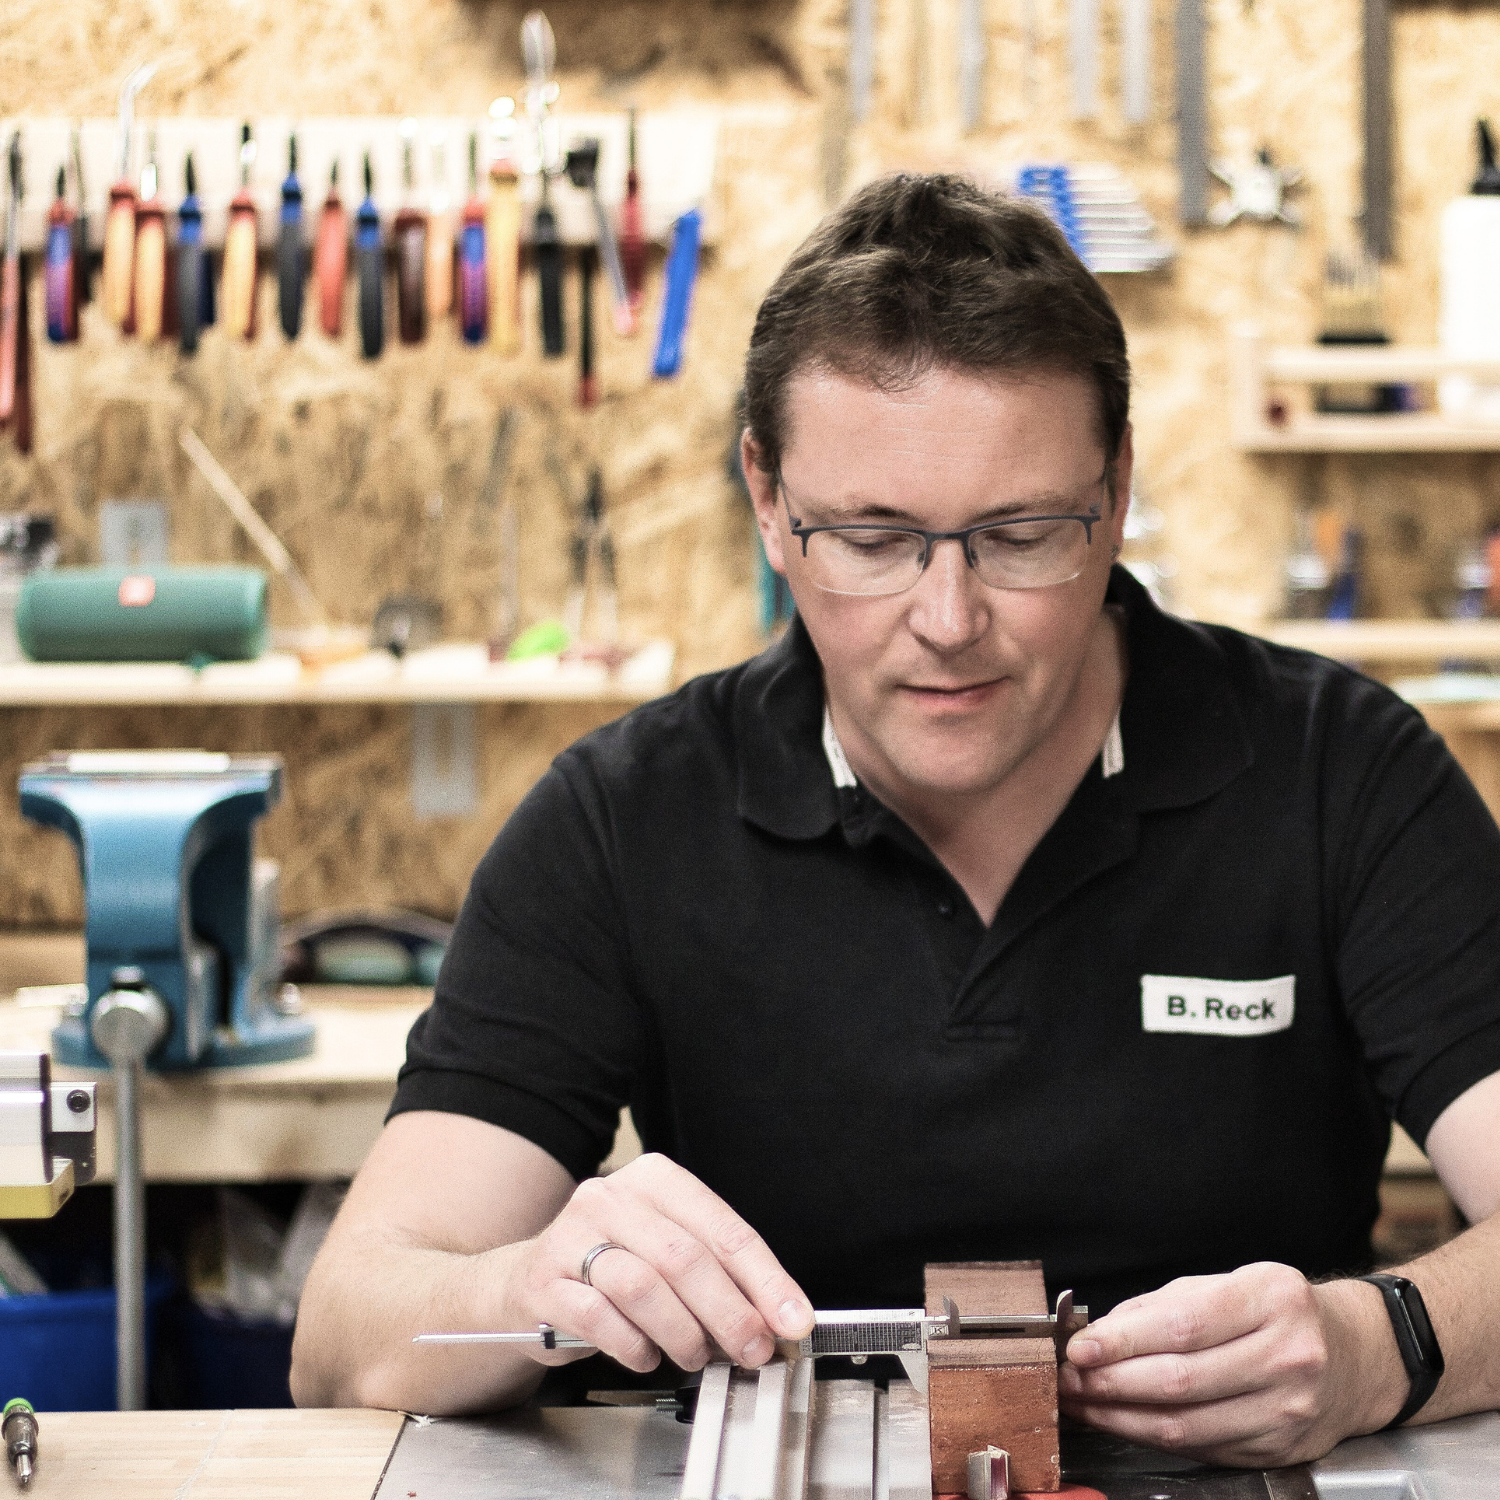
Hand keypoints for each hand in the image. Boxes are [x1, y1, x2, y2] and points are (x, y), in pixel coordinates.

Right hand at [490, 1153, 813, 1375]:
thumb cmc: (614, 1265)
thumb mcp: (669, 1252)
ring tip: (695, 1355)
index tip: (793, 1318)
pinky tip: (646, 1354)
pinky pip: (599, 1318)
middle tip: (753, 1348)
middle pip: (685, 1258)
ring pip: (642, 1286)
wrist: (530, 1283)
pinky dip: (633, 1345)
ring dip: (681, 1332)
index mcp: (655, 1180)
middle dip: (729, 1312)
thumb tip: (775, 1318)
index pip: (722, 1228)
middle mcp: (610, 1198)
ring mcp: (571, 1237)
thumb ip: (719, 1276)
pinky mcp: (544, 1281)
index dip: (765, 1279)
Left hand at [1058, 1263, 1408, 1466]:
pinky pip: (1202, 1448)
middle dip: (1111, 1382)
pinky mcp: (1279, 1449)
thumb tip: (1098, 1332)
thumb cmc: (1278, 1312)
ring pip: (1186, 1425)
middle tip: (1068, 1378)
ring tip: (1084, 1403)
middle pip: (1179, 1380)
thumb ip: (1161, 1307)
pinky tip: (1123, 1421)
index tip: (1080, 1347)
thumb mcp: (1227, 1284)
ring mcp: (1287, 1410)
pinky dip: (1152, 1437)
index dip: (1123, 1341)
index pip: (1182, 1326)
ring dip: (1122, 1417)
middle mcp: (1286, 1356)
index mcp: (1271, 1300)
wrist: (1356, 1357)